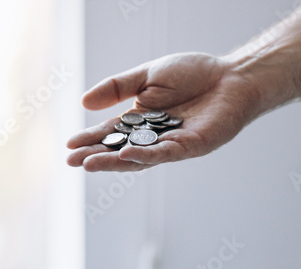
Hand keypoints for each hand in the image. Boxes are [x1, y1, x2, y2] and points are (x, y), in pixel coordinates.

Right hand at [67, 52, 260, 171]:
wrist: (231, 75)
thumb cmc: (193, 73)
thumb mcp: (147, 75)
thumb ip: (117, 88)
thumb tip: (84, 103)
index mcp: (141, 119)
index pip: (111, 132)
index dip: (90, 139)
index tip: (69, 146)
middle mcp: (153, 136)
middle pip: (120, 149)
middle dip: (96, 155)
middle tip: (72, 161)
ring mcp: (171, 144)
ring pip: (138, 158)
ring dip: (114, 161)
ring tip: (89, 163)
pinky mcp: (190, 146)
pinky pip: (164, 153)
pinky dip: (144, 155)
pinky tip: (125, 155)